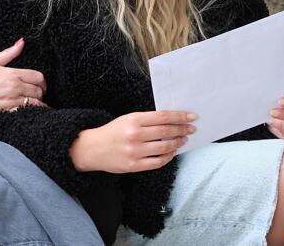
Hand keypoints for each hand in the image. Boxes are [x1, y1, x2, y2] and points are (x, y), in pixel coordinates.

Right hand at [0, 38, 46, 118]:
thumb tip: (22, 42)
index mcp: (13, 73)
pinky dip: (31, 114)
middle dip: (41, 94)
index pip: (38, 77)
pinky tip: (30, 114)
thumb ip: (10, 52)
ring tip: (36, 106)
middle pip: (38, 91)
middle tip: (37, 96)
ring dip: (38, 105)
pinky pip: (26, 114)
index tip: (40, 86)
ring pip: (35, 104)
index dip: (42, 82)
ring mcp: (11, 100)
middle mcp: (14, 87)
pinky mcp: (6, 112)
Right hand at [70, 111, 196, 173]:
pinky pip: (158, 162)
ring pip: (164, 147)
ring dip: (177, 143)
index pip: (163, 117)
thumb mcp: (127, 119)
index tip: (191, 117)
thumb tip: (171, 121)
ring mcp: (135, 151)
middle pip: (166, 131)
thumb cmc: (112, 132)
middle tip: (191, 129)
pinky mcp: (134, 165)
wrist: (92, 148)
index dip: (180, 117)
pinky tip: (172, 152)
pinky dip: (168, 156)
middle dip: (182, 130)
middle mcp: (135, 135)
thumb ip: (147, 120)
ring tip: (183, 139)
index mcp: (133, 120)